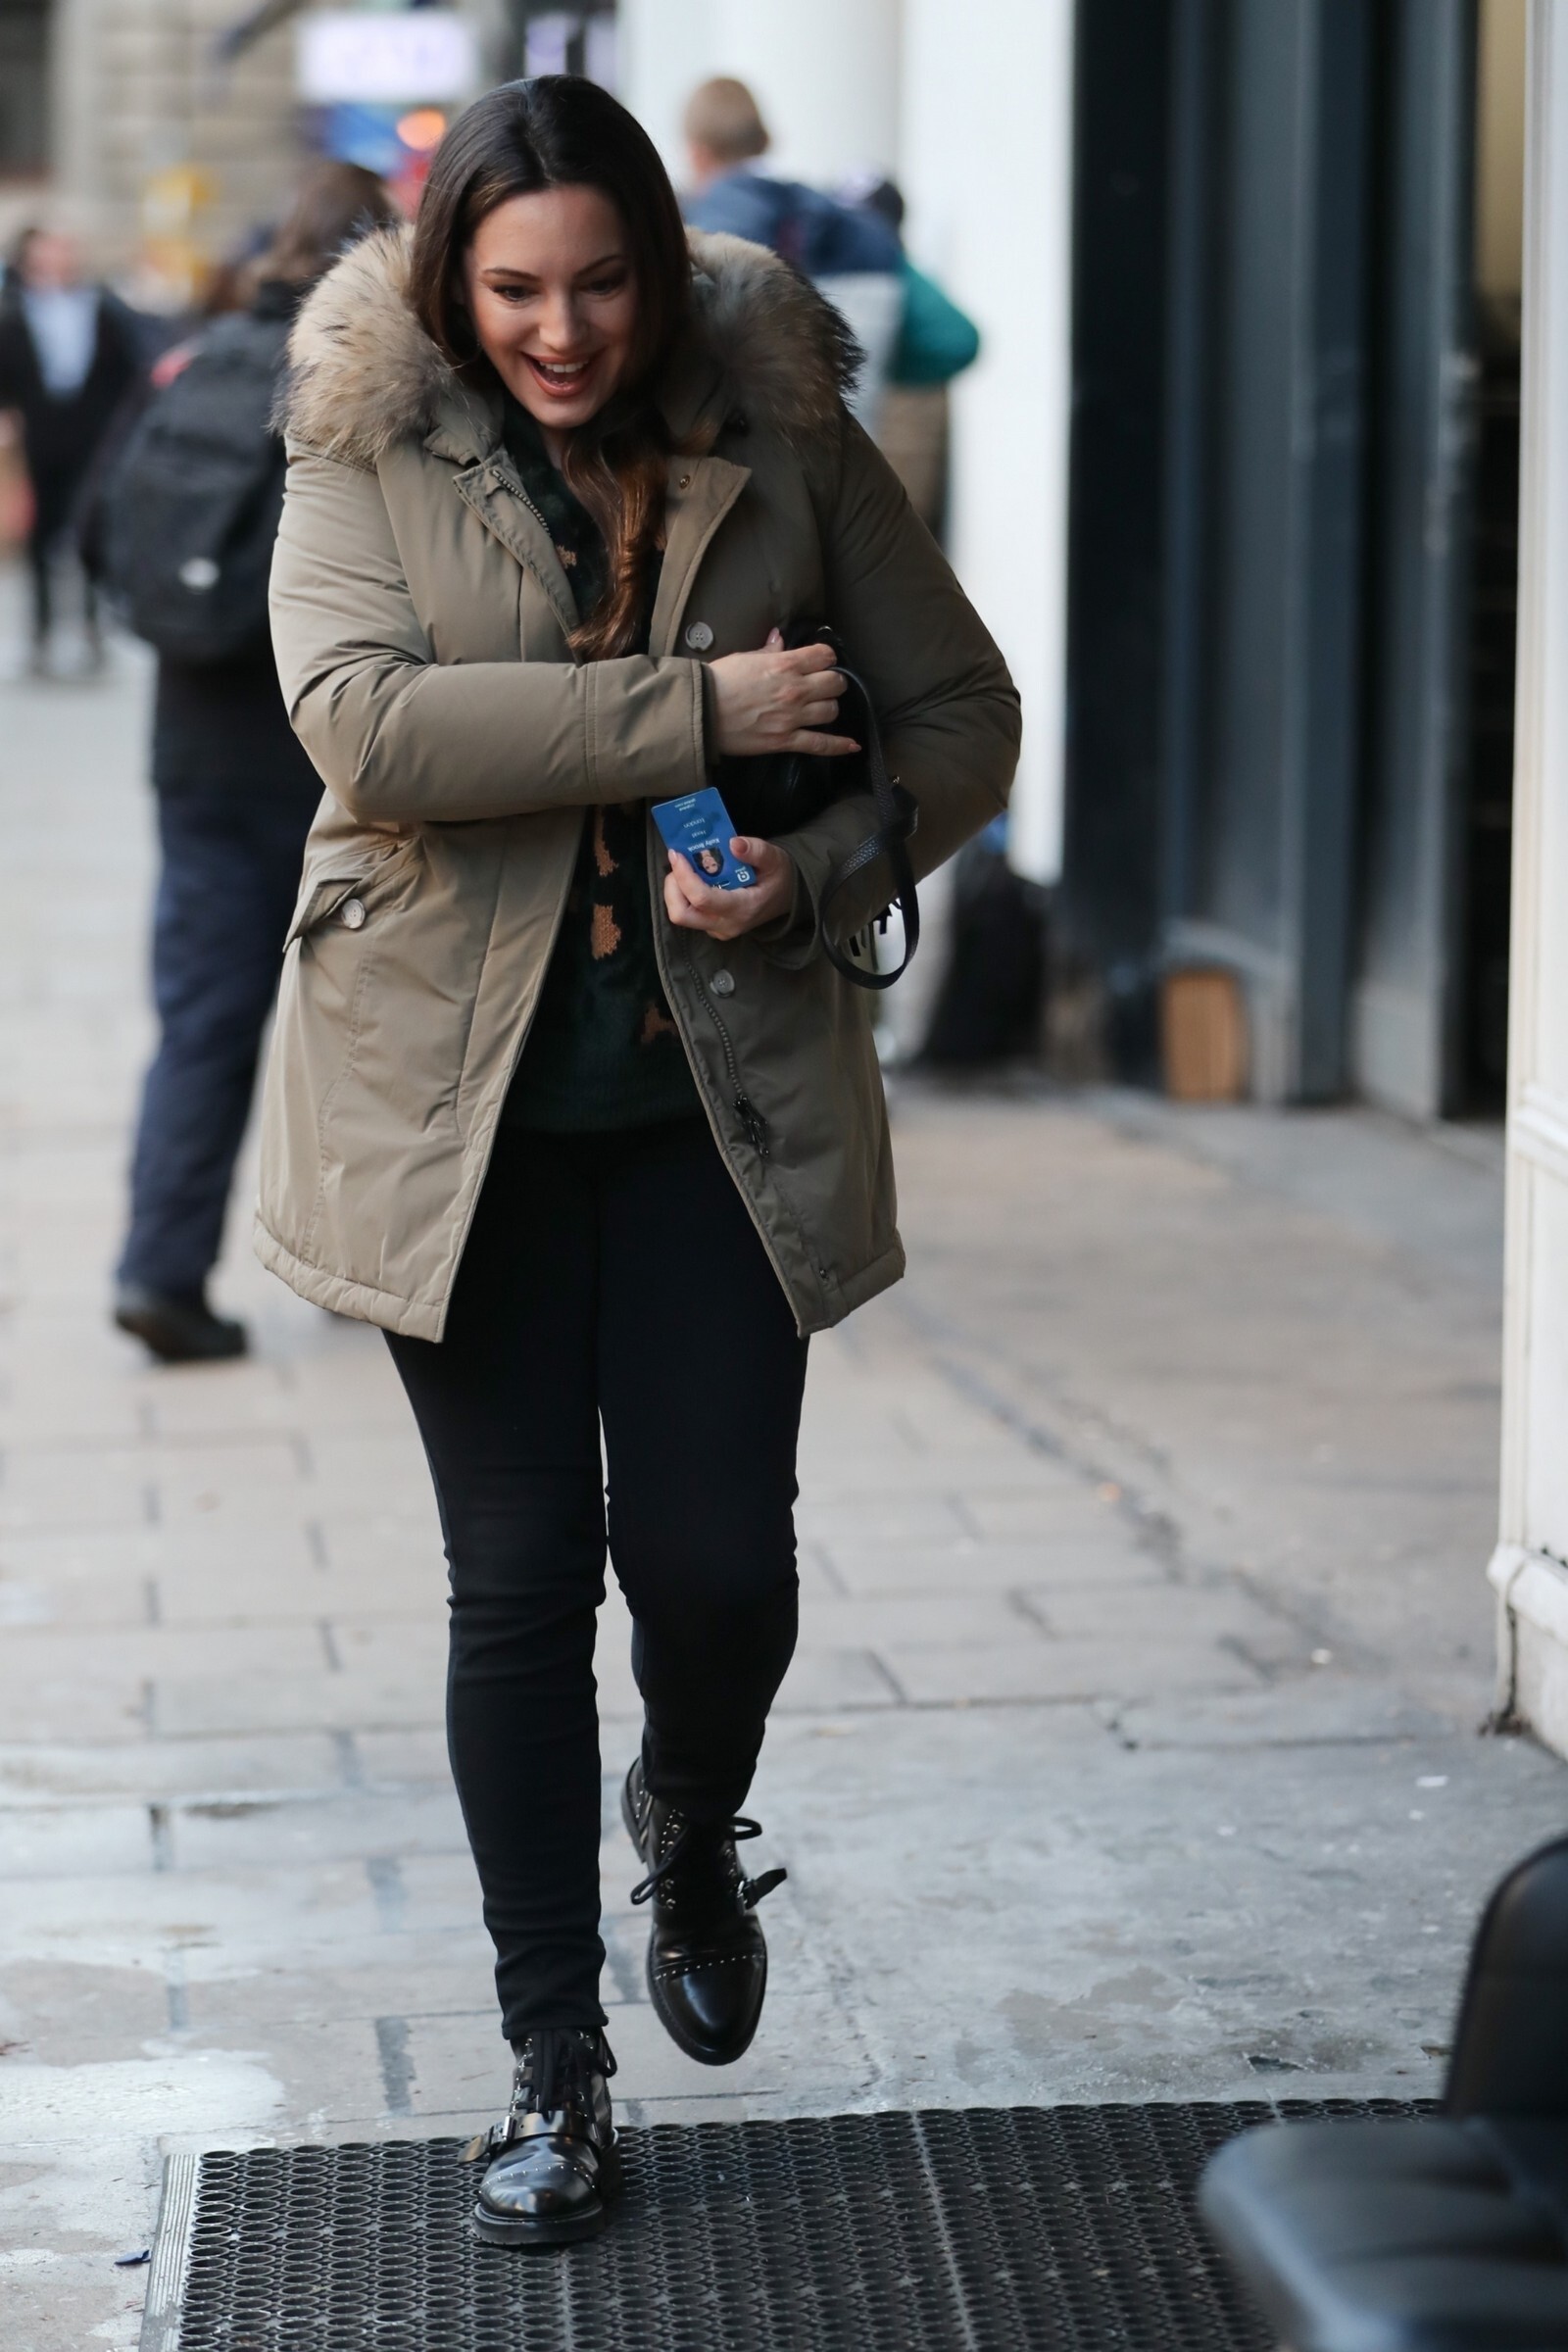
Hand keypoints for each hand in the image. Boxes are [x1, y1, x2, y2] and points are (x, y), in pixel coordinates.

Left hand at [663, 834, 795, 941]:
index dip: (684, 876)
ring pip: (681, 915)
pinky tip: (693, 877)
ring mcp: (717, 929)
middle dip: (672, 887)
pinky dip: (683, 894)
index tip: (677, 854)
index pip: (702, 899)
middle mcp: (726, 924)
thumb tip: (733, 843)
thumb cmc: (779, 876)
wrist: (786, 896)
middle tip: (678, 863)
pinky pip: (688, 914)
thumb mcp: (775, 858)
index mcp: (742, 909)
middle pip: (681, 915)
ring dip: (676, 890)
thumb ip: (756, 850)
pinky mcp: (712, 927)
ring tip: (685, 867)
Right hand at [707, 627, 859, 759]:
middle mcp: (795, 690)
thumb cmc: (719, 681)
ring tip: (820, 708)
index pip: (825, 656)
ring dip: (829, 707)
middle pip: (835, 684)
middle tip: (823, 685)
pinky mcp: (786, 741)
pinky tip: (852, 745)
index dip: (826, 657)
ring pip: (831, 711)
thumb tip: (780, 639)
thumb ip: (769, 651)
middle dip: (832, 682)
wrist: (701, 712)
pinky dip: (838, 745)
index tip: (820, 661)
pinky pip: (820, 744)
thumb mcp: (744, 658)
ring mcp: (793, 717)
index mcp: (785, 665)